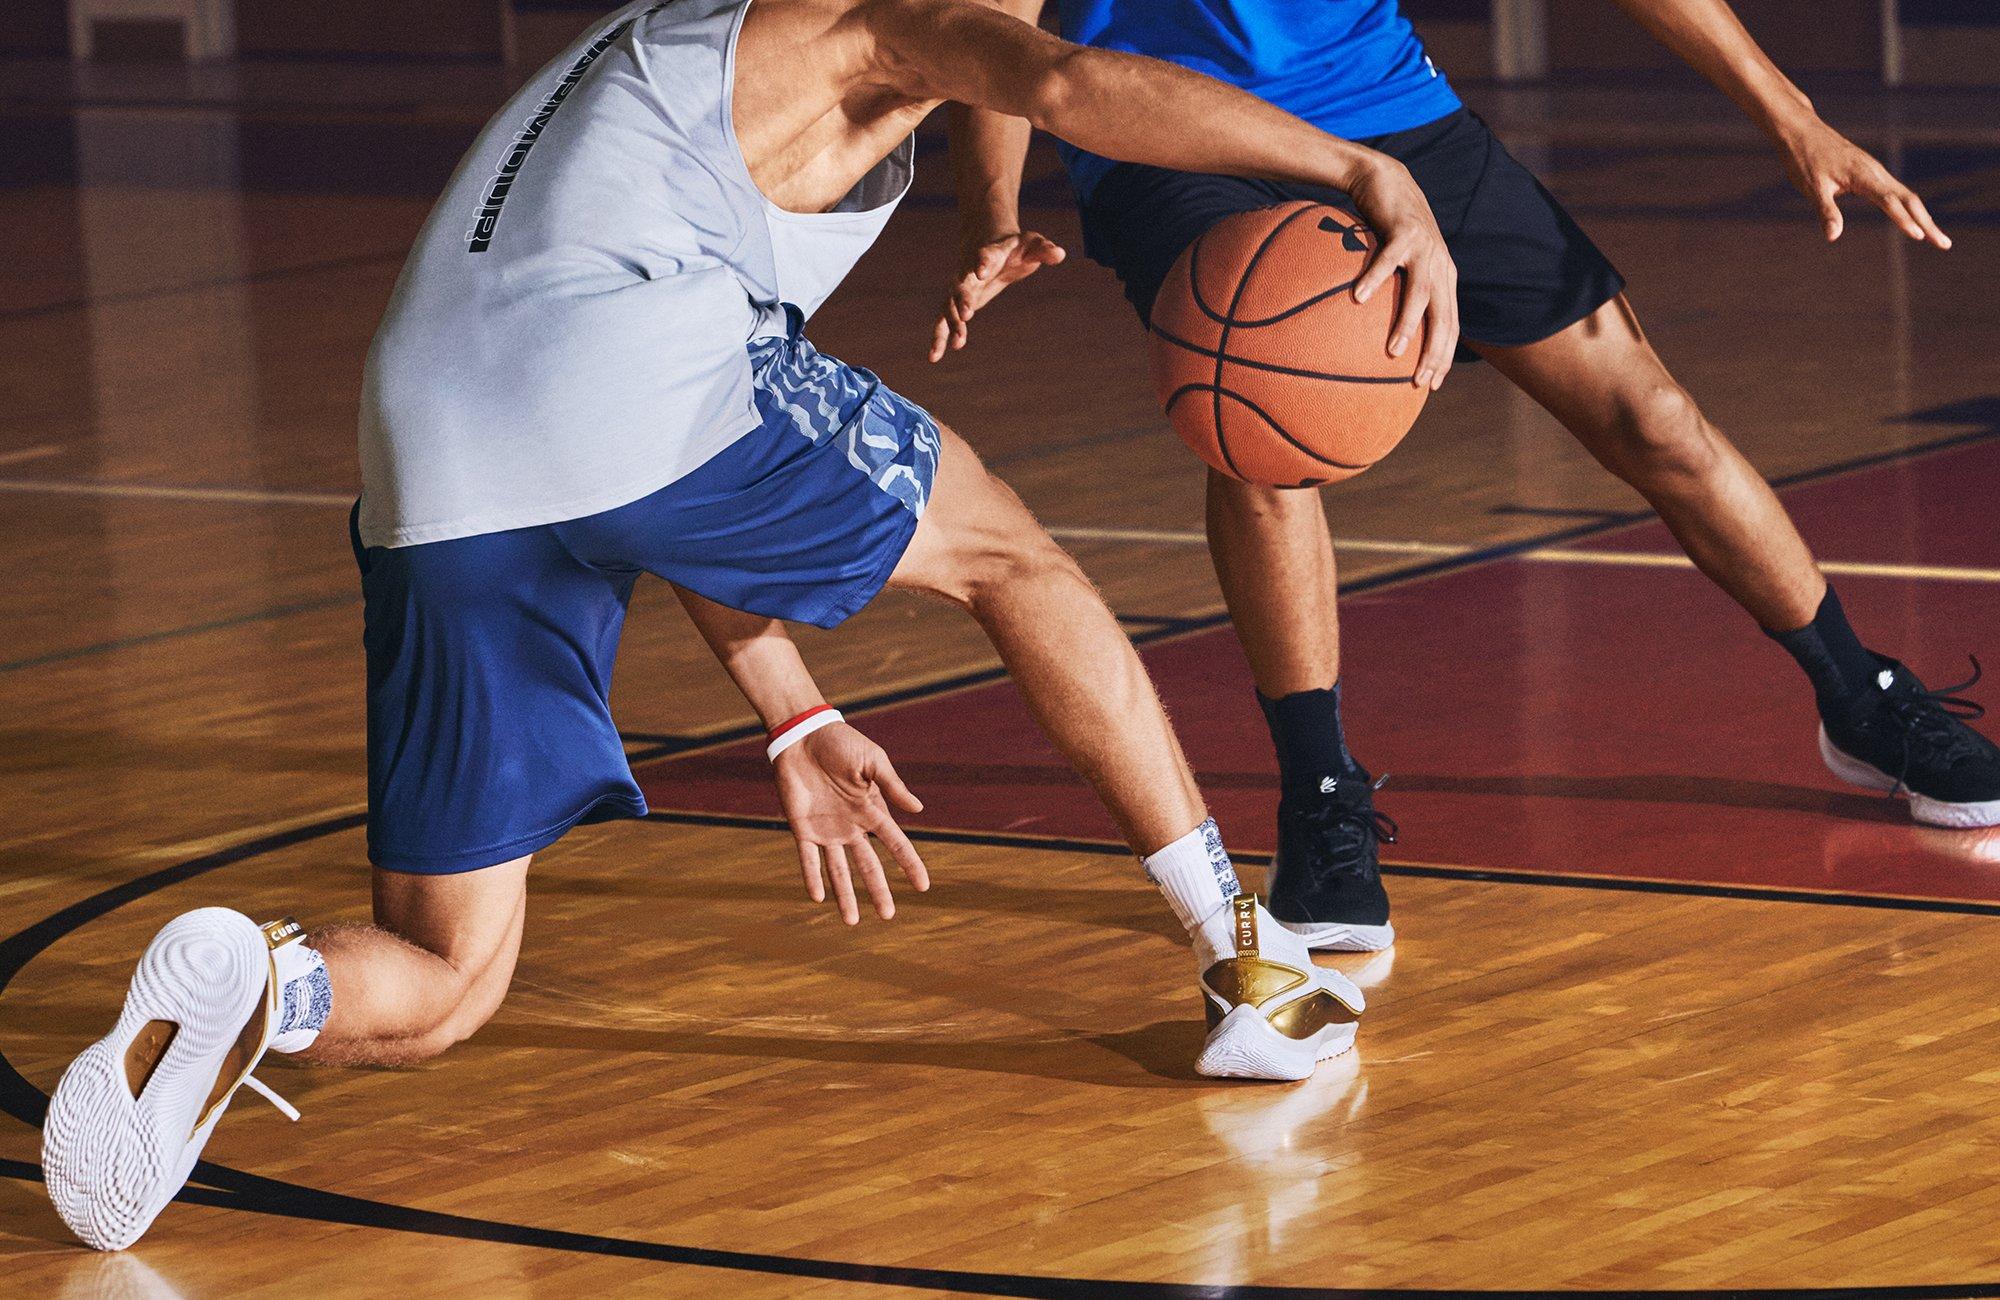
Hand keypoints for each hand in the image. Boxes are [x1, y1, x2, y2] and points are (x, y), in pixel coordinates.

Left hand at [772, 722, 928, 922]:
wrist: (802, 736)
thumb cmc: (841, 743)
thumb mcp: (872, 761)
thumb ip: (892, 786)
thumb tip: (919, 809)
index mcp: (871, 810)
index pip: (895, 843)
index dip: (909, 864)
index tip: (923, 886)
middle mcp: (851, 826)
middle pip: (868, 866)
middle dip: (878, 891)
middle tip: (888, 916)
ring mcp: (826, 830)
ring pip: (838, 871)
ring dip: (845, 895)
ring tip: (851, 922)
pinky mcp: (802, 828)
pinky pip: (808, 859)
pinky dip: (813, 877)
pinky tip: (818, 897)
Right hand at [929, 228, 1066, 360]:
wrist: (987, 241)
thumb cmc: (1014, 246)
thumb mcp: (1033, 244)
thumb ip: (1044, 250)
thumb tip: (1060, 254)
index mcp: (989, 255)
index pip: (984, 257)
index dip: (982, 262)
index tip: (981, 270)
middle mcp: (969, 272)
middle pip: (962, 285)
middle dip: (962, 299)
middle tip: (967, 316)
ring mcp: (960, 288)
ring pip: (950, 306)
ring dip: (951, 324)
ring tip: (957, 343)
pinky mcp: (957, 303)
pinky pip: (943, 321)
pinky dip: (939, 337)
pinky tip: (935, 357)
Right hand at [1344, 156, 1458, 390]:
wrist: (1384, 179)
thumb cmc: (1387, 227)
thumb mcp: (1401, 263)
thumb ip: (1399, 292)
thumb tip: (1380, 330)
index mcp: (1443, 277)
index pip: (1451, 325)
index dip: (1444, 356)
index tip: (1430, 384)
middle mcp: (1440, 265)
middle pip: (1444, 316)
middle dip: (1434, 352)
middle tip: (1418, 380)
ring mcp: (1425, 248)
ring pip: (1422, 293)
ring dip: (1408, 324)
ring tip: (1393, 351)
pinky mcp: (1404, 231)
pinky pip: (1389, 260)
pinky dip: (1375, 279)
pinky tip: (1358, 298)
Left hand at [1776, 116, 1949, 248]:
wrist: (1802, 130)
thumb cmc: (1804, 159)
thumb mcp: (1811, 187)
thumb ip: (1825, 211)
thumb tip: (1832, 236)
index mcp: (1863, 175)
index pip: (1889, 201)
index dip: (1904, 219)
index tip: (1919, 236)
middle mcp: (1875, 172)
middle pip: (1909, 200)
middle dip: (1927, 223)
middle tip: (1944, 244)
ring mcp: (1875, 171)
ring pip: (1906, 196)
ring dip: (1923, 217)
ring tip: (1936, 238)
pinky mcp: (1870, 172)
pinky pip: (1896, 192)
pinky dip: (1909, 208)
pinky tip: (1915, 220)